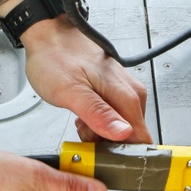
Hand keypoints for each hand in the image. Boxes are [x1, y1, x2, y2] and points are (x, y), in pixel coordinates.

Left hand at [19, 14, 150, 143]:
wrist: (48, 35)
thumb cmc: (55, 58)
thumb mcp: (70, 92)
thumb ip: (98, 114)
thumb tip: (123, 133)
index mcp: (127, 96)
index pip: (142, 140)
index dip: (123, 155)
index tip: (102, 155)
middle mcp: (131, 94)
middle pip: (131, 138)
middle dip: (107, 144)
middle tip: (84, 132)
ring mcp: (123, 92)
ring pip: (121, 130)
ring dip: (100, 134)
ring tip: (81, 120)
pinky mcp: (114, 92)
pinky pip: (113, 119)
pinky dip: (97, 124)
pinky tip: (83, 116)